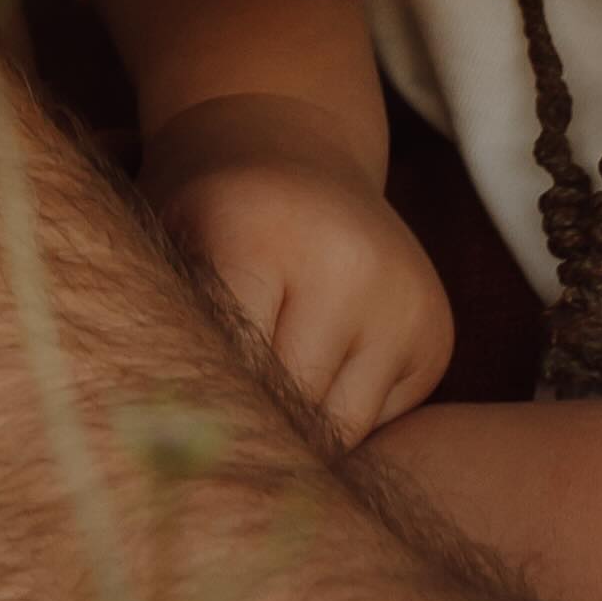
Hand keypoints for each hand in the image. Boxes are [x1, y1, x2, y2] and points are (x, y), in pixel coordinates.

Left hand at [143, 110, 456, 442]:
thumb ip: (166, 338)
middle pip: (291, 407)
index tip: (184, 439)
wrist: (289, 148)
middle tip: (222, 444)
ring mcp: (402, 298)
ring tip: (266, 407)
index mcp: (258, 234)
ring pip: (342, 428)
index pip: (234, 372)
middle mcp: (347, 263)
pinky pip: (381, 419)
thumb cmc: (209, 217)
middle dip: (256, 430)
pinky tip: (316, 370)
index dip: (206, 414)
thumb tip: (171, 452)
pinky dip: (342, 413)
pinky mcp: (435, 332)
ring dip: (303, 432)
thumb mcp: (166, 251)